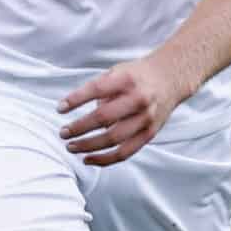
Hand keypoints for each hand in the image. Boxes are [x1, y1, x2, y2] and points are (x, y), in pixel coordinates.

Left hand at [59, 57, 192, 167]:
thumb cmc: (137, 75)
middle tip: (63, 133)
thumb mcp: (117, 71)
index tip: (60, 109)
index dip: (76, 100)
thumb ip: (99, 90)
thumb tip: (84, 116)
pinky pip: (124, 152)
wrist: (170, 78)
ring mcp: (146, 118)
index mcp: (127, 79)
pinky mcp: (149, 134)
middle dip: (79, 127)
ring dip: (88, 146)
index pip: (97, 89)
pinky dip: (104, 159)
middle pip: (104, 117)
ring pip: (113, 139)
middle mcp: (138, 99)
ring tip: (71, 147)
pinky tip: (88, 159)